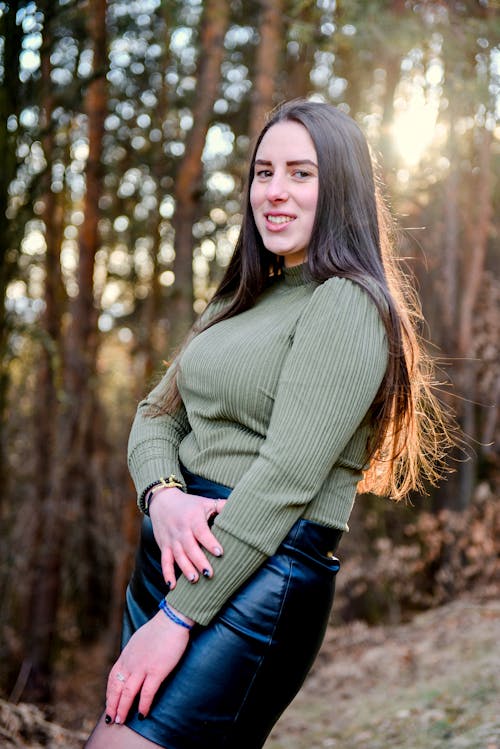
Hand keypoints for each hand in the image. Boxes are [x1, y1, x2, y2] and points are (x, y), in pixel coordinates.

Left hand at [105, 607, 191, 721]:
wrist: (172, 620)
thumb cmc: (159, 628)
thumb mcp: (139, 639)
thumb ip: (134, 652)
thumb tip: (132, 660)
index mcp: (127, 654)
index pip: (113, 677)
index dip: (110, 693)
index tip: (110, 703)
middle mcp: (131, 662)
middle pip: (117, 688)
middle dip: (113, 705)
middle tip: (112, 719)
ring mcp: (143, 667)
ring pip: (128, 693)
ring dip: (123, 708)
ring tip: (122, 720)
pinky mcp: (157, 671)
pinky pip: (147, 693)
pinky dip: (143, 705)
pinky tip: (142, 714)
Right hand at [149, 488, 226, 587]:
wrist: (162, 501)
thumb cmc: (188, 504)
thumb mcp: (205, 502)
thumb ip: (221, 506)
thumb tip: (241, 507)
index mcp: (193, 519)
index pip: (202, 531)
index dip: (210, 542)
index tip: (220, 553)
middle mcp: (181, 530)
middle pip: (190, 547)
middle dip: (199, 561)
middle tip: (209, 573)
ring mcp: (172, 539)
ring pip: (178, 556)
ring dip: (186, 568)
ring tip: (194, 579)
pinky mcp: (164, 546)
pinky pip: (164, 561)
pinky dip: (167, 573)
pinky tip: (172, 585)